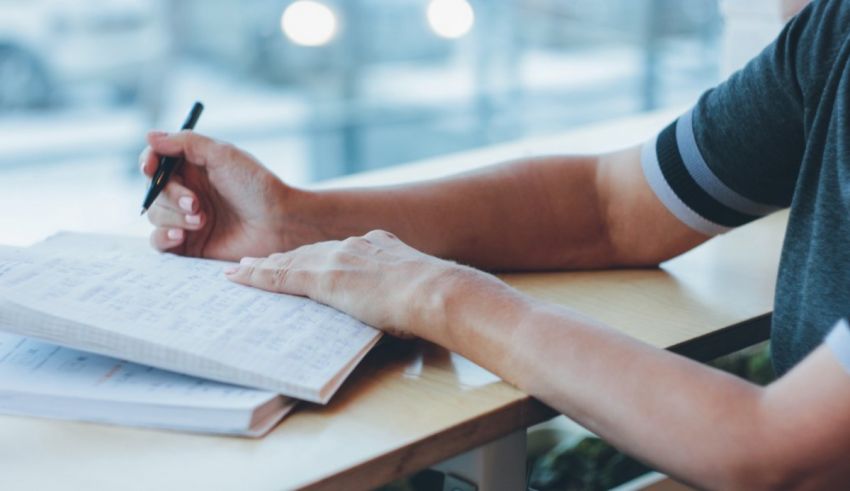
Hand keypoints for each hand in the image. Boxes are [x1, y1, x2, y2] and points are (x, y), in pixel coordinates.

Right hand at [140, 131, 316, 259]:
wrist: (278, 223)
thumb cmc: (256, 186)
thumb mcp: (222, 154)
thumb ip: (185, 143)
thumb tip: (149, 135)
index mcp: (194, 167)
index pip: (156, 161)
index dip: (148, 162)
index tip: (150, 167)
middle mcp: (188, 191)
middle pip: (153, 190)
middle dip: (169, 195)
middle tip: (196, 203)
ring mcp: (187, 218)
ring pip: (155, 215)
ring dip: (173, 217)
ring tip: (201, 220)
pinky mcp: (190, 244)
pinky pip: (159, 242)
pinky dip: (163, 238)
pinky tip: (181, 237)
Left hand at [224, 230, 483, 338]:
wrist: (432, 290)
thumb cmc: (433, 296)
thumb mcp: (415, 285)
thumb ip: (400, 289)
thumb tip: (400, 306)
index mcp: (378, 245)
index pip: (336, 251)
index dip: (314, 255)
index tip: (301, 258)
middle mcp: (353, 245)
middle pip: (308, 251)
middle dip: (283, 257)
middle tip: (258, 261)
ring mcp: (336, 259)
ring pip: (289, 260)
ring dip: (263, 265)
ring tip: (241, 269)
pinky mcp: (322, 278)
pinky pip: (281, 276)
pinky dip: (257, 276)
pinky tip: (239, 277)